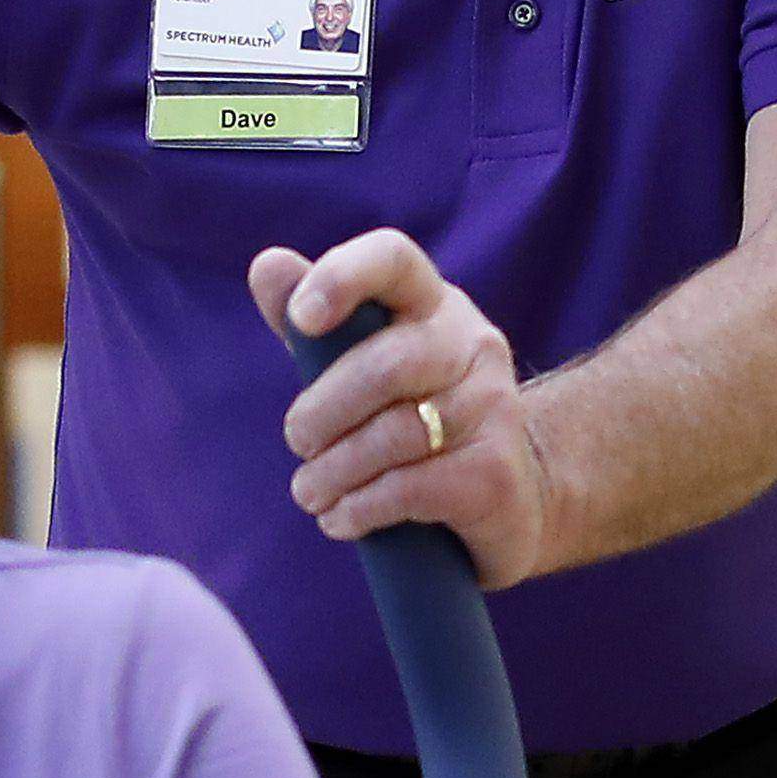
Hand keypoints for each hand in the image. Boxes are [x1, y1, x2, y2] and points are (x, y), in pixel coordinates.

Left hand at [261, 230, 562, 587]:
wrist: (509, 497)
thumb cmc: (416, 420)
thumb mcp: (361, 368)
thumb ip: (313, 325)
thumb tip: (267, 264)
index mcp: (434, 305)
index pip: (394, 259)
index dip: (343, 278)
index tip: (301, 319)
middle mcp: (474, 344)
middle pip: (386, 365)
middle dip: (323, 411)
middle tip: (299, 442)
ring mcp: (494, 407)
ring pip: (395, 435)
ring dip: (334, 471)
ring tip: (310, 492)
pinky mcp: (495, 473)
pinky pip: (412, 487)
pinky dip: (361, 508)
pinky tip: (340, 518)